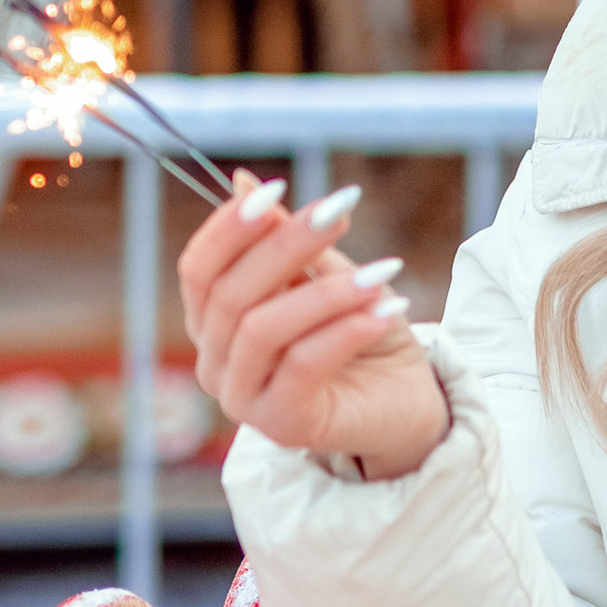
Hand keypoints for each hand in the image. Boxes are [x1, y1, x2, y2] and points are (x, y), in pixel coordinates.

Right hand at [181, 174, 450, 479]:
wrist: (407, 402)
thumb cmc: (361, 334)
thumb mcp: (326, 277)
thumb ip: (287, 242)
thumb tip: (244, 182)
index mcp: (214, 324)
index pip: (199, 270)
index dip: (229, 227)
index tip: (278, 188)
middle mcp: (215, 363)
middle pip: (230, 295)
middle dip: (285, 246)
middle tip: (338, 213)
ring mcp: (242, 399)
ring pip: (263, 329)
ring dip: (325, 292)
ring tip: (381, 271)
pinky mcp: (281, 423)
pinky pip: (304, 365)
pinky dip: (347, 329)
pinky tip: (389, 306)